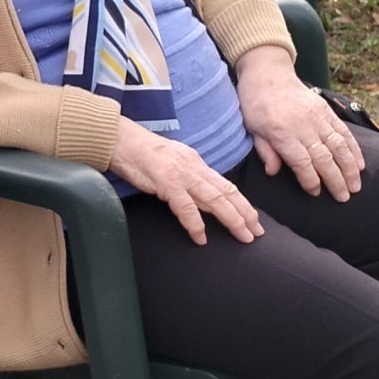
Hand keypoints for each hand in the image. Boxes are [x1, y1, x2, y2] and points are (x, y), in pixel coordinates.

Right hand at [107, 121, 261, 247]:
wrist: (122, 141)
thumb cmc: (142, 153)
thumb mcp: (173, 162)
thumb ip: (189, 177)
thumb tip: (202, 195)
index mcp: (197, 163)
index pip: (226, 185)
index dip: (243, 203)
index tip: (253, 220)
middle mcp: (194, 168)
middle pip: (227, 192)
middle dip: (245, 213)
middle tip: (257, 232)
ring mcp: (181, 175)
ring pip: (214, 199)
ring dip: (232, 219)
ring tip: (242, 235)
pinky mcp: (166, 183)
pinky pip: (185, 206)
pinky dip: (195, 223)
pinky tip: (201, 237)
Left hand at [235, 56, 363, 199]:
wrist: (268, 73)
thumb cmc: (255, 104)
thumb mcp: (251, 128)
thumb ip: (265, 150)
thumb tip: (273, 172)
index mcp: (283, 133)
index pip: (302, 162)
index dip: (310, 180)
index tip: (315, 192)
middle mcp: (304, 126)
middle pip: (324, 157)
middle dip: (336, 180)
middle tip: (344, 197)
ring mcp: (318, 117)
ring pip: (339, 145)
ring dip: (350, 167)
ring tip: (356, 186)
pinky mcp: (327, 111)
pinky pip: (344, 131)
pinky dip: (353, 148)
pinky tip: (359, 163)